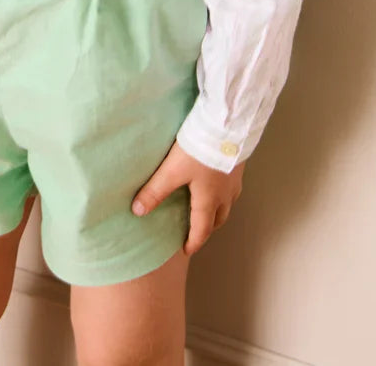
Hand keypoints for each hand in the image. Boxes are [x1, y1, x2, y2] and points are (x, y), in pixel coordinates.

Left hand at [131, 139, 245, 254]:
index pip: (202, 229)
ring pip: (228, 204)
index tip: (186, 250)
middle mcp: (226, 195)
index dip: (194, 242)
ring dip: (217, 211)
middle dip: (207, 227)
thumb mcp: (172, 171)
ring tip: (206, 208)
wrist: (227, 125)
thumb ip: (155, 190)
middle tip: (196, 230)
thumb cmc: (199, 151)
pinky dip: (223, 193)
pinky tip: (216, 181)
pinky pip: (231, 188)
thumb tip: (137, 211)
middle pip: (219, 219)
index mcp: (209, 200)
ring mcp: (235, 180)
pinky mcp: (238, 165)